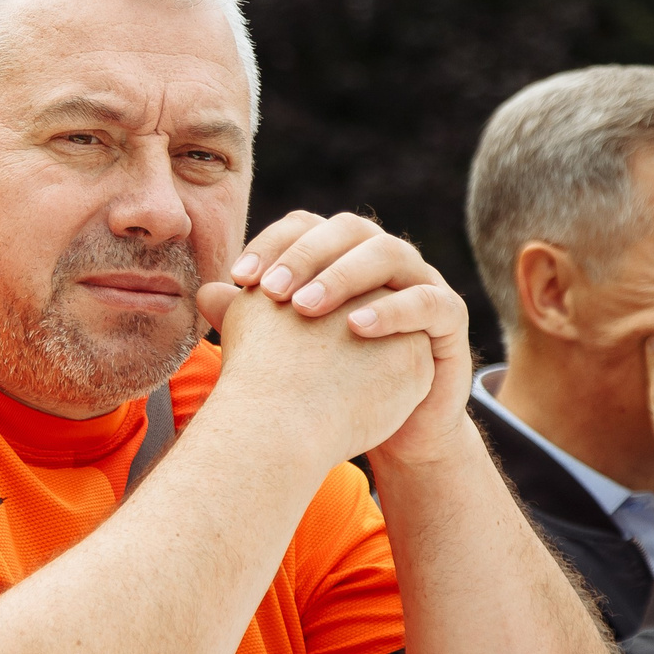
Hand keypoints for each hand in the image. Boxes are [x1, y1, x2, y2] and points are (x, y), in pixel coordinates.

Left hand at [209, 210, 472, 464]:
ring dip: (344, 276)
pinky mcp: (449, 316)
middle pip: (348, 229)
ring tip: (305, 308)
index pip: (306, 226)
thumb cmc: (334, 381)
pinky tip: (356, 327)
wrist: (393, 427)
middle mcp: (383, 256)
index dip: (272, 243)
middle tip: (269, 291)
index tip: (237, 277)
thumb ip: (250, 318)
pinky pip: (428, 300)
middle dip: (305, 256)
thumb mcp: (288, 349)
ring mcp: (421, 281)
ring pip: (390, 253)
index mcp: (341, 253)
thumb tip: (204, 293)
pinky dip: (393, 309)